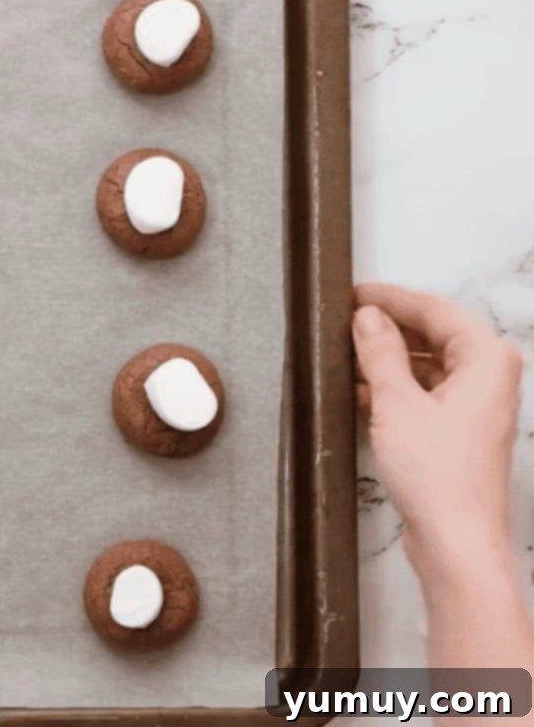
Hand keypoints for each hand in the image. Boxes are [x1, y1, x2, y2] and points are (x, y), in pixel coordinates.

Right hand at [353, 283, 522, 579]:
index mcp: (487, 359)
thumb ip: (380, 353)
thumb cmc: (440, 478)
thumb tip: (367, 318)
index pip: (435, 309)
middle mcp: (489, 377)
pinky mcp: (458, 430)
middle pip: (435, 334)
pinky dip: (394, 387)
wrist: (454, 541)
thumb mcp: (396, 404)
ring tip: (345, 354)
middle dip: (389, 327)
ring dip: (388, 359)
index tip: (355, 293)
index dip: (391, 298)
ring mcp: (475, 405)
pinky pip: (424, 392)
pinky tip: (360, 390)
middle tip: (345, 320)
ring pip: (428, 364)